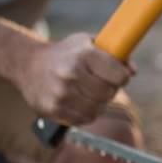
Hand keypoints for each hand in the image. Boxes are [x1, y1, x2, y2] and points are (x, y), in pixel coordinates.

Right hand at [17, 33, 132, 124]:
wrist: (28, 64)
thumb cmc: (67, 53)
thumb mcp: (89, 43)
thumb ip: (115, 54)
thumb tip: (132, 71)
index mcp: (84, 54)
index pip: (119, 75)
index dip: (122, 76)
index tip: (118, 75)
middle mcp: (71, 73)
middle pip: (109, 93)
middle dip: (110, 89)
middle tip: (102, 84)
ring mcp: (61, 93)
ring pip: (98, 108)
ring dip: (99, 103)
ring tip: (90, 93)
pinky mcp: (53, 109)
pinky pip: (84, 119)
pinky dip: (87, 113)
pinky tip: (79, 101)